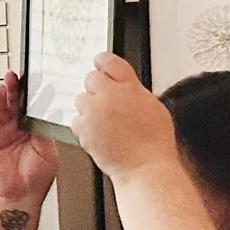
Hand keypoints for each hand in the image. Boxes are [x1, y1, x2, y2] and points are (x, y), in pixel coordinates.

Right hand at [0, 73, 60, 202]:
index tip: (36, 78)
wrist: (20, 196)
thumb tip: (44, 111)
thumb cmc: (36, 178)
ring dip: (2, 96)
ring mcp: (2, 133)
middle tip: (17, 76)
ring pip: (1, 109)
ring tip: (5, 85)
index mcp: (33, 128)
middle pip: (15, 102)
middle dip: (16, 88)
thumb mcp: (48, 149)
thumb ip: (43, 130)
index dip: (33, 91)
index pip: (32, 104)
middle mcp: (17, 128)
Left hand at [71, 53, 179, 181]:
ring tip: (103, 122)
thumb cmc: (154, 143)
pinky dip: (83, 126)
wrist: (145, 167)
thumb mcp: (153, 107)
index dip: (103, 62)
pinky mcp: (84, 128)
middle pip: (90, 78)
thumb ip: (134, 92)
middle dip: (95, 88)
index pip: (110, 62)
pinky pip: (76, 120)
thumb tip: (124, 86)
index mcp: (131, 87)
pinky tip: (97, 134)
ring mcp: (95, 112)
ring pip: (80, 99)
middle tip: (103, 101)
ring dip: (88, 108)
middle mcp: (111, 96)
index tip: (100, 63)